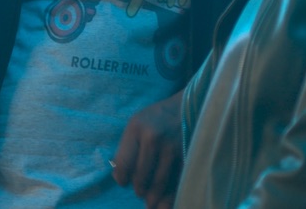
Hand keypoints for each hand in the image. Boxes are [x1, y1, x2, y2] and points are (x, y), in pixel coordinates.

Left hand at [112, 90, 182, 207]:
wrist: (186, 107)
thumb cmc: (156, 118)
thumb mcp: (136, 124)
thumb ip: (126, 149)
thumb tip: (119, 178)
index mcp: (136, 128)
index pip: (123, 164)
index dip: (122, 178)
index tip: (124, 182)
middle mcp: (153, 137)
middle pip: (140, 176)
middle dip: (139, 189)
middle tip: (140, 192)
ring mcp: (172, 147)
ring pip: (158, 182)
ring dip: (153, 196)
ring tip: (150, 201)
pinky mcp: (187, 155)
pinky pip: (175, 181)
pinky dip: (170, 195)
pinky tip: (165, 202)